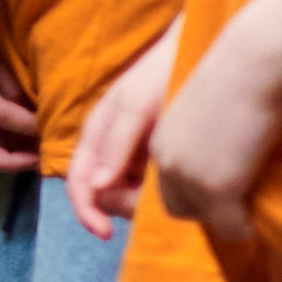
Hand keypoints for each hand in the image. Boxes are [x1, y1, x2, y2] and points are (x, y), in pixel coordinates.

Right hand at [67, 33, 175, 236]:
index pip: (79, 184)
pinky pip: (150, 181)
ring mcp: (134, 149)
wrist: (201, 48)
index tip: (107, 233)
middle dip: (121, 207)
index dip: (87, 212)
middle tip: (155, 206)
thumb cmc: (163, 71)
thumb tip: (97, 188)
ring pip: (127, 191)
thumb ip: (115, 145)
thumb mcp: (136, 106)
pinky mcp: (157, 150)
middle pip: (104, 194)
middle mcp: (110, 146)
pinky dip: (159, 190)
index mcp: (96, 135)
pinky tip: (181, 184)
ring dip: (143, 201)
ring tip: (173, 192)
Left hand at [148, 34, 281, 245]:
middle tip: (232, 205)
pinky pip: (229, 226)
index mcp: (159, 141)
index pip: (160, 186)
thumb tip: (212, 155)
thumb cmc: (236, 77)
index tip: (213, 195)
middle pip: (175, 207)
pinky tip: (255, 220)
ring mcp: (190, 176)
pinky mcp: (218, 187)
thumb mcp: (200, 109)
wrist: (252, 64)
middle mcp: (166, 161)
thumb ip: (193, 136)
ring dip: (223, 219)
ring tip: (245, 211)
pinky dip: (242, 228)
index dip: (188, 194)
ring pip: (202, 218)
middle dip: (202, 210)